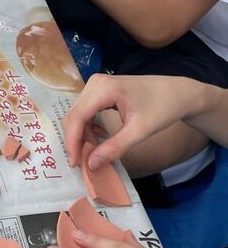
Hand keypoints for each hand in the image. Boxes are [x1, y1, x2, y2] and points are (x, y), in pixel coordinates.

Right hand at [64, 74, 203, 170]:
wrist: (175, 92)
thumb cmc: (161, 109)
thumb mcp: (139, 131)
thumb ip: (115, 147)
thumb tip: (91, 165)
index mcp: (104, 89)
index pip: (77, 117)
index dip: (72, 141)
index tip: (75, 164)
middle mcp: (95, 83)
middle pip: (74, 114)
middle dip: (76, 139)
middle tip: (83, 162)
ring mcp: (97, 84)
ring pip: (78, 112)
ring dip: (82, 134)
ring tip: (93, 151)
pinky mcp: (100, 88)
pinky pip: (86, 109)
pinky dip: (88, 126)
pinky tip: (99, 136)